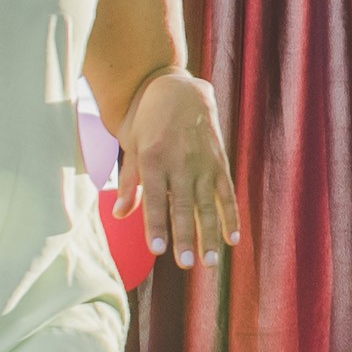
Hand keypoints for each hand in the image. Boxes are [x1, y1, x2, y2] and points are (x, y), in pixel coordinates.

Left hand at [118, 67, 240, 265]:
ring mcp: (202, 163)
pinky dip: (231, 215)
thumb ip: (128, 182)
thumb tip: (119, 215)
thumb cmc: (147, 119)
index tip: (158, 250)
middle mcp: (180, 163)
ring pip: (207, 205)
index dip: (156, 225)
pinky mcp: (219, 161)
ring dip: (210, 235)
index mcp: (153, 159)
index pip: (154, 200)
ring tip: (211, 261)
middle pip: (183, 207)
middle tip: (185, 264)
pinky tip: (232, 238)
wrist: (179, 87)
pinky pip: (226, 193)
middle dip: (185, 237)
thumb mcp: (131, 145)